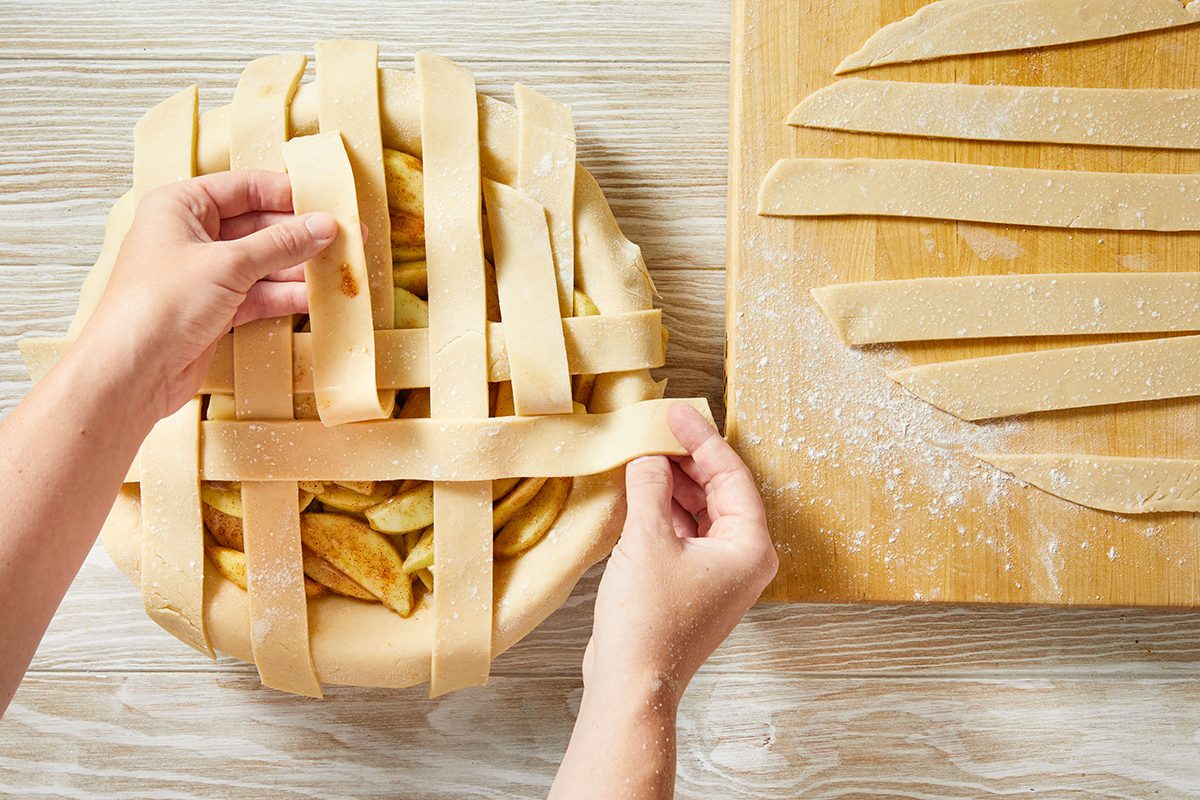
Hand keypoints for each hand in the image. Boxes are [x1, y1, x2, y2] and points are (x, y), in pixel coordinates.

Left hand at [82, 170, 338, 420]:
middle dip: (300, 235)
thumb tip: (323, 226)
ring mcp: (205, 275)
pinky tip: (317, 296)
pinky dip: (287, 295)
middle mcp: (192, 237)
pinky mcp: (215, 309)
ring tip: (340, 269)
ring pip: (263, 263)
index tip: (326, 202)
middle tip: (344, 237)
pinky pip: (260, 294)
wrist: (132, 372)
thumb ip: (281, 244)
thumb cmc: (159, 304)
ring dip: (300, 268)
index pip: (244, 188)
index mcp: (181, 207)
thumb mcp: (228, 264)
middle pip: (258, 226)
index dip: (287, 194)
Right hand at [585, 402, 777, 704]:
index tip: (677, 413)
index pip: (731, 475)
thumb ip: (649, 487)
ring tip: (643, 455)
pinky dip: (666, 511)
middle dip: (687, 460)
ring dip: (673, 484)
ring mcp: (720, 575)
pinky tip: (641, 492)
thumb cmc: (648, 621)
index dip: (701, 439)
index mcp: (749, 546)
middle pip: (720, 491)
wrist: (632, 684)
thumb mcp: (646, 539)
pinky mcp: (695, 586)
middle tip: (657, 430)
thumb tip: (649, 457)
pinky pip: (687, 534)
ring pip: (702, 512)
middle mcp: (743, 559)